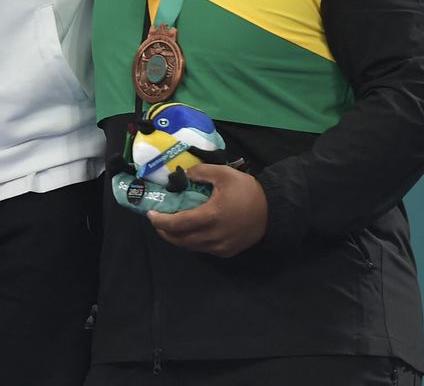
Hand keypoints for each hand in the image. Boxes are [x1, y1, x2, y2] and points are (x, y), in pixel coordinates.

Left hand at [146, 164, 267, 256]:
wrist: (273, 209)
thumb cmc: (247, 190)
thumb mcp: (223, 173)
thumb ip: (199, 172)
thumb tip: (181, 175)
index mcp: (211, 216)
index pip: (177, 224)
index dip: (160, 221)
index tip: (150, 214)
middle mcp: (214, 236)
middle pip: (180, 240)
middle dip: (164, 232)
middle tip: (157, 220)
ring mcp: (221, 246)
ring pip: (190, 247)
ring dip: (176, 238)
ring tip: (169, 226)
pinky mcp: (227, 251)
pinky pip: (202, 249)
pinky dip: (191, 242)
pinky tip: (189, 231)